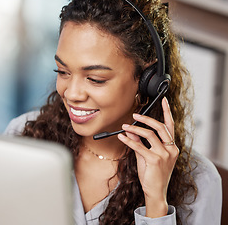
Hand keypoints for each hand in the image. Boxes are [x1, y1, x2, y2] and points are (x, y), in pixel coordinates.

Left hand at [117, 97, 178, 217]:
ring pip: (150, 134)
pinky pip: (139, 146)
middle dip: (146, 119)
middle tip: (135, 115)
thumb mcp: (147, 155)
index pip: (170, 126)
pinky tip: (121, 137)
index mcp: (171, 147)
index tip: (164, 100)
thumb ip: (140, 142)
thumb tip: (130, 130)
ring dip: (135, 129)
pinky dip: (129, 140)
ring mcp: (164, 155)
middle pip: (160, 127)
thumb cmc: (153, 174)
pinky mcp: (155, 160)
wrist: (156, 192)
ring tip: (125, 126)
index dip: (167, 112)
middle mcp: (171, 149)